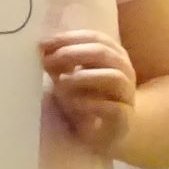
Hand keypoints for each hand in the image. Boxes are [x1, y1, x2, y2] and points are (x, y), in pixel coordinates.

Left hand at [42, 30, 136, 155]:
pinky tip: (72, 104)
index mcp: (113, 54)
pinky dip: (90, 103)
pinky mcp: (125, 118)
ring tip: (59, 84)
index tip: (43, 44)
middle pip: (103, 52)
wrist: (105, 132)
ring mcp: (127, 94)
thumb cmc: (85, 97)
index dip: (68, 38)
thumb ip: (59, 60)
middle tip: (48, 61)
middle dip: (71, 53)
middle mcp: (124, 71)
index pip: (94, 37)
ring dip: (82, 77)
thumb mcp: (69, 75)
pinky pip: (113, 108)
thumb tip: (41, 47)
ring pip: (113, 76)